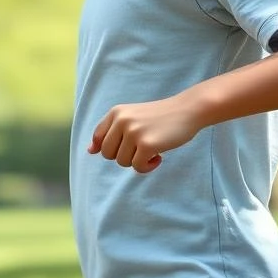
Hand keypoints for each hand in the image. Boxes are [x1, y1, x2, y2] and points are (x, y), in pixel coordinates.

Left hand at [88, 93, 202, 172]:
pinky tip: (158, 157)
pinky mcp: (146, 144)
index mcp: (116, 112)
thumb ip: (111, 132)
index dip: (105, 148)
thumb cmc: (160, 116)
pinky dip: (147, 167)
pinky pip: (137, 167)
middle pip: (107, 154)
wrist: (188, 110)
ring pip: (122, 162)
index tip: (123, 148)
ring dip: (137, 162)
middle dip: (123, 156)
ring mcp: (133, 132)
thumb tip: (90, 151)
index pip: (98, 138)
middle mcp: (121, 120)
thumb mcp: (132, 117)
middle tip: (140, 150)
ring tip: (151, 152)